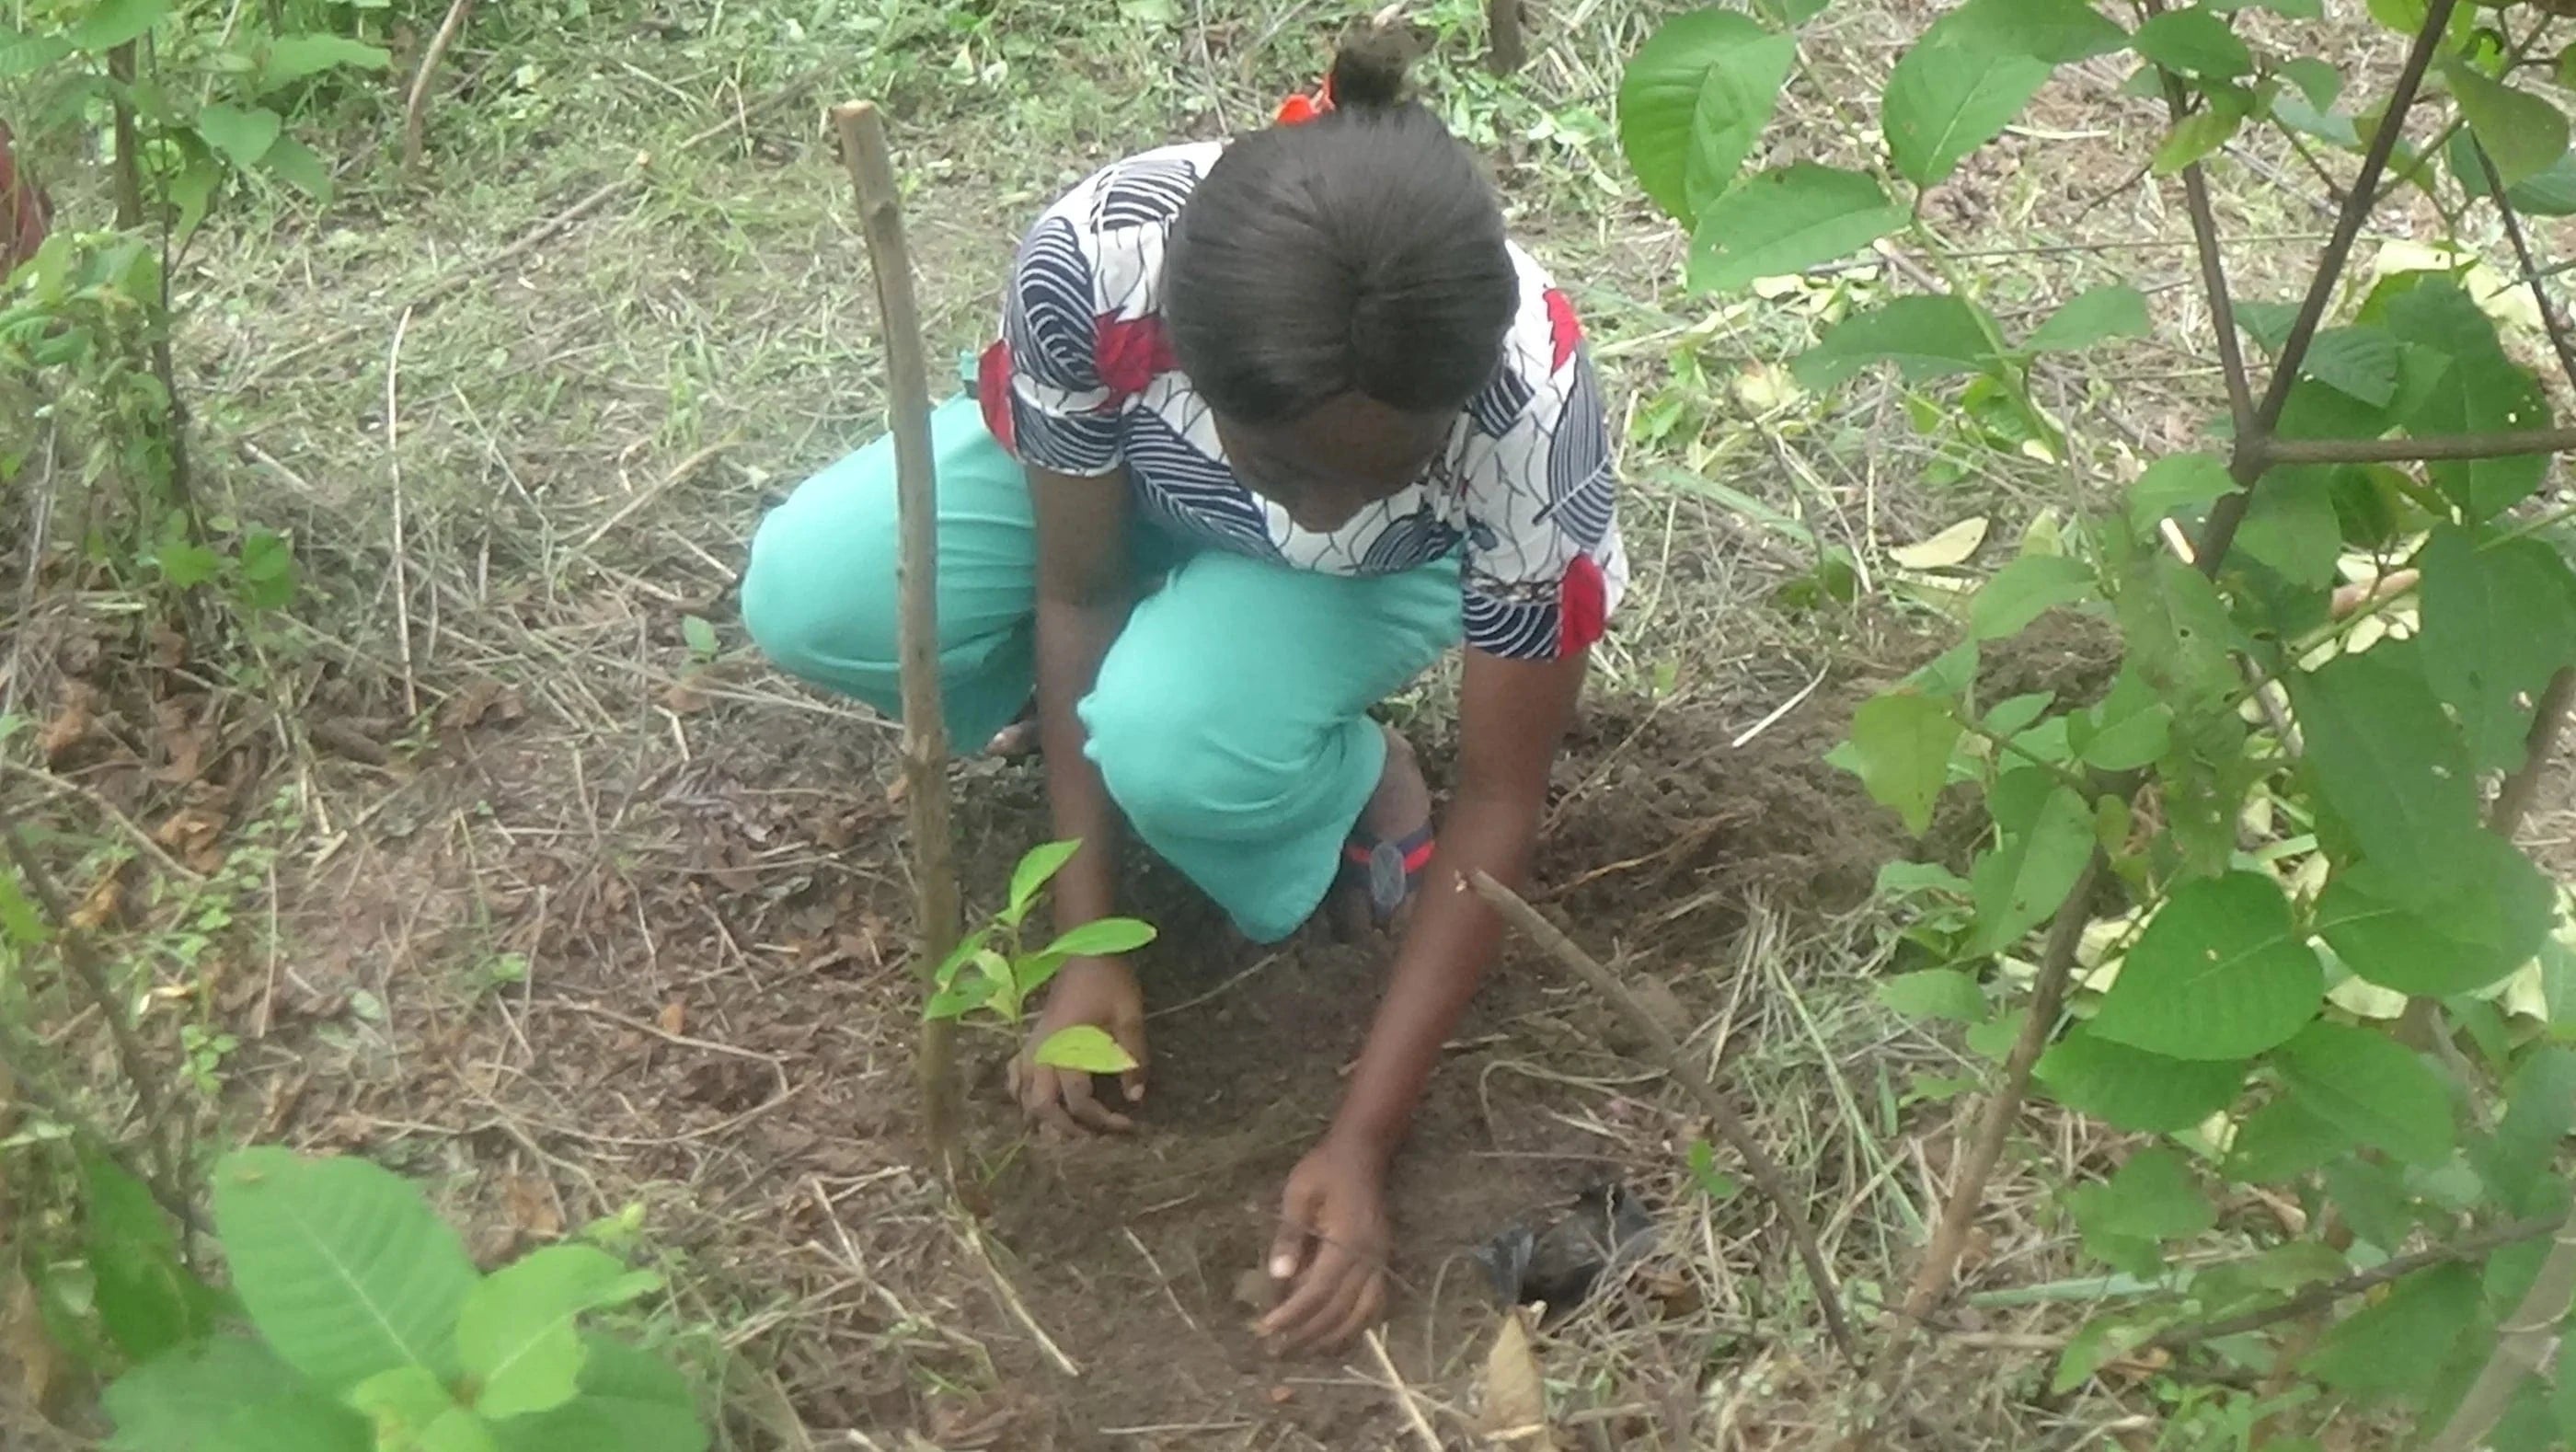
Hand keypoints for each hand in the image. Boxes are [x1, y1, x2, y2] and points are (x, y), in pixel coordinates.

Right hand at [1007, 955, 1146, 1135]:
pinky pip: (1016, 1075)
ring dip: (1044, 1117)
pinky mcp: (1031, 1040)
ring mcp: (1032, 1047)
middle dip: (1067, 1129)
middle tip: (1094, 1137)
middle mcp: (1043, 1053)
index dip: (1104, 1119)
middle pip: (1043, 1108)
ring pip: (1024, 1096)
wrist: (1085, 950)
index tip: (1128, 1124)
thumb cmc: (1109, 981)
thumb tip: (1135, 1098)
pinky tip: (1037, 1100)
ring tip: (1069, 1127)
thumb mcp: (1130, 1017)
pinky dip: (1023, 1093)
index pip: (1079, 1100)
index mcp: (1067, 1048)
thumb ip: (1133, 1058)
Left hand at [1258, 1134, 1391, 1353]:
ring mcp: (1380, 1262)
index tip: (1265, 1329)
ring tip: (1304, 1352)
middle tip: (1277, 1349)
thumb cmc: (1324, 1169)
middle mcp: (1369, 1258)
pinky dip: (1357, 1327)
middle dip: (1307, 1334)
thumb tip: (1277, 1276)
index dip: (1291, 1314)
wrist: (1362, 1153)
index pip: (1317, 1291)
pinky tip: (1337, 1337)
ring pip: (1362, 1316)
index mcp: (1346, 1241)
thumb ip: (1288, 1236)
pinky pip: (1375, 1306)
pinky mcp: (1383, 1262)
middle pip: (1339, 1311)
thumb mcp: (1297, 1194)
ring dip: (1333, 1338)